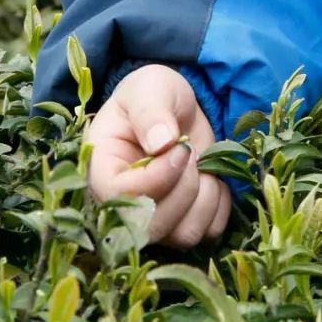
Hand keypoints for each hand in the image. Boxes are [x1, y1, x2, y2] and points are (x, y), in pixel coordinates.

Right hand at [85, 64, 230, 247]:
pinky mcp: (182, 223)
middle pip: (153, 225)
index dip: (156, 178)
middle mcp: (122, 205)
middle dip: (184, 186)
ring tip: (201, 163)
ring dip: (205, 197)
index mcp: (102, 169)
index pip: (118, 198)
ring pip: (183, 234)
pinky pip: (208, 232)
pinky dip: (219, 206)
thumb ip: (151, 111)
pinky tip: (211, 177)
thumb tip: (161, 143)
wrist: (176, 107)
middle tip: (190, 151)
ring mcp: (153, 219)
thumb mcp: (151, 87)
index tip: (180, 147)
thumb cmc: (155, 94)